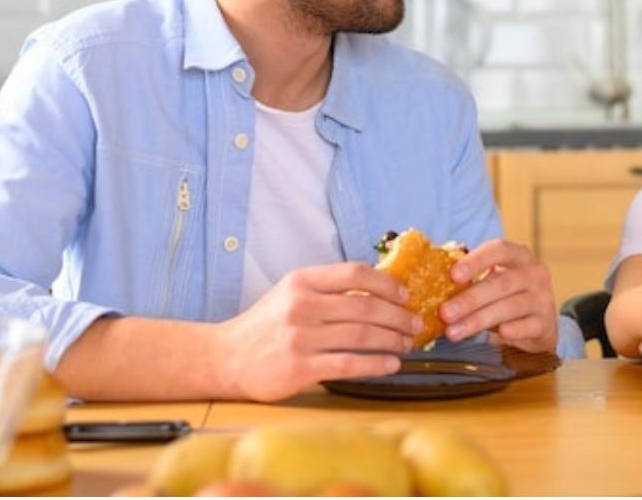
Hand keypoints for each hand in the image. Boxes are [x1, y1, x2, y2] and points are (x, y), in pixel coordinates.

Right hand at [215, 262, 420, 401]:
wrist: (227, 357)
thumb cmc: (266, 325)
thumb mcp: (291, 293)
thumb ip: (327, 288)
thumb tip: (378, 289)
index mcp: (302, 281)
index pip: (355, 273)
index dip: (387, 283)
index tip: (405, 295)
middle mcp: (302, 305)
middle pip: (366, 306)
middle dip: (398, 316)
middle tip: (414, 323)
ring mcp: (300, 337)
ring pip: (362, 334)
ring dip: (393, 339)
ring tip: (406, 343)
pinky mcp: (300, 368)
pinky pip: (349, 364)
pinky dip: (376, 364)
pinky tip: (391, 364)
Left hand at [438, 239, 556, 353]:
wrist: (539, 322)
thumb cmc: (507, 295)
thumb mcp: (493, 278)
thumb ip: (469, 276)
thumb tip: (430, 277)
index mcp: (519, 256)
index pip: (499, 250)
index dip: (476, 261)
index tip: (453, 275)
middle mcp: (534, 273)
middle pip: (501, 283)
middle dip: (469, 299)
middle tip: (444, 313)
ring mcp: (543, 298)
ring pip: (509, 307)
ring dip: (478, 320)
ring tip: (453, 332)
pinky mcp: (546, 323)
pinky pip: (527, 327)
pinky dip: (512, 331)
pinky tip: (498, 334)